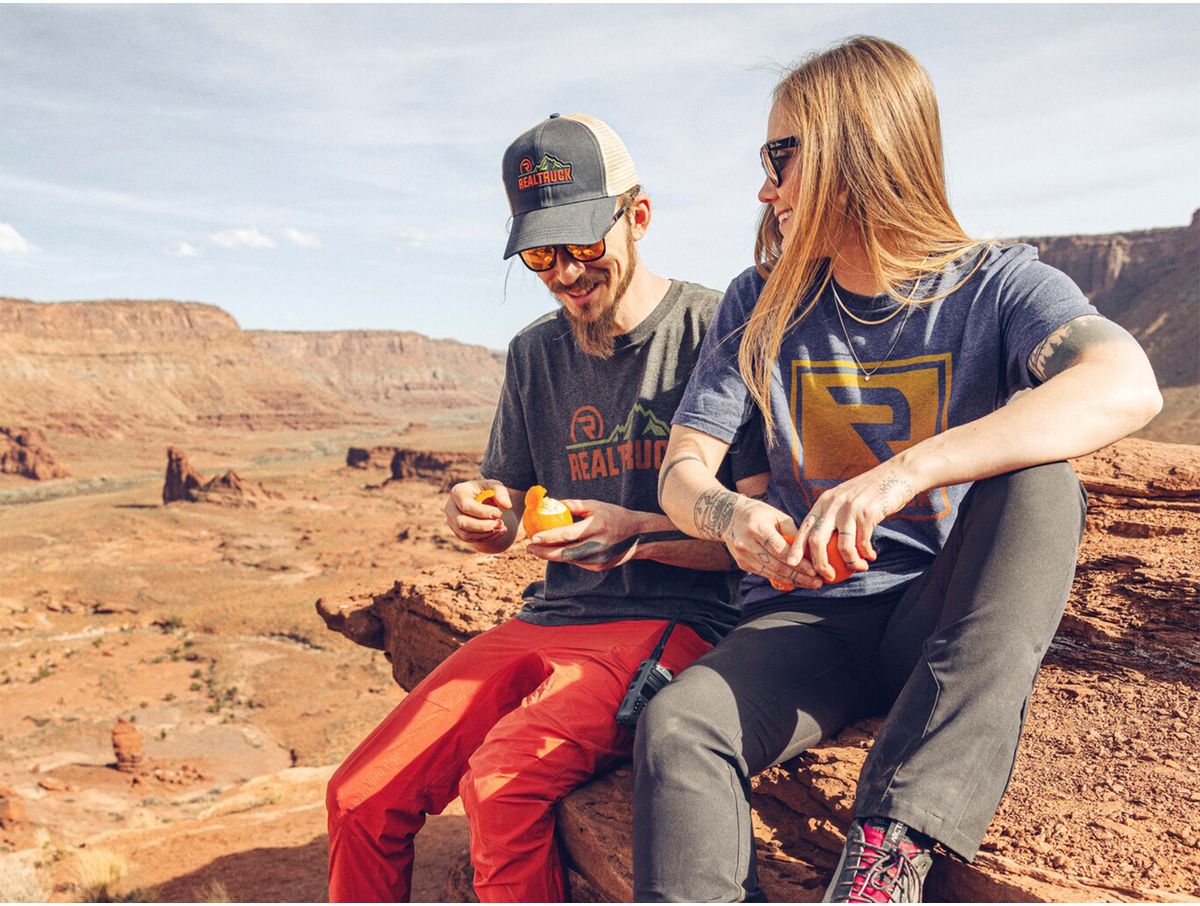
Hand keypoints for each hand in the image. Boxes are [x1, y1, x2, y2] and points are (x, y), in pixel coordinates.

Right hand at [444, 479, 511, 543]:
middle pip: (462, 523)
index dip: (482, 512)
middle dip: (483, 526)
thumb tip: (507, 505)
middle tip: (500, 523)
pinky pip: (470, 540)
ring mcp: (452, 521)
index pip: (466, 506)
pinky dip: (485, 538)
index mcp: (458, 492)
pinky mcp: (458, 531)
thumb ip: (501, 493)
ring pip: (466, 534)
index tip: (498, 514)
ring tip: (502, 527)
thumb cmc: (488, 491)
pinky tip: (499, 532)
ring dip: (485, 534)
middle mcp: (450, 508)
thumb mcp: (495, 487)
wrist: (483, 500)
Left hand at [526, 499, 644, 571]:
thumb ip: (574, 505)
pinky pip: (577, 562)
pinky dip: (565, 557)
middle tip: (529, 548)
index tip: (532, 537)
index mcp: (597, 527)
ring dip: (551, 555)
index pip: (568, 534)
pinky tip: (555, 551)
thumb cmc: (615, 516)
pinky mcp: (599, 567)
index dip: (549, 537)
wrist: (639, 536)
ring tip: (537, 549)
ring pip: (569, 560)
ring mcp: (599, 559)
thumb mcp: (596, 506)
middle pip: (565, 553)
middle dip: (544, 552)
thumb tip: (552, 502)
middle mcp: (598, 546)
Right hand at [697, 490, 821, 590]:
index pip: (781, 550)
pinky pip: (765, 574)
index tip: (815, 570)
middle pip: (777, 565)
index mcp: (757, 528)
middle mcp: (747, 543)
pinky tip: (796, 581)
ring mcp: (743, 556)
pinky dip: (781, 579)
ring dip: (793, 581)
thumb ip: (792, 533)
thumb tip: (808, 552)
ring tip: (811, 584)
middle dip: (799, 576)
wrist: (729, 517)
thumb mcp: (776, 515)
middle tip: (817, 582)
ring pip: (771, 573)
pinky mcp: (742, 564)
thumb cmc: (758, 514)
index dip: (799, 563)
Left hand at [785, 460, 919, 581]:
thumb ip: (833, 516)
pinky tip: (871, 556)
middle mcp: (833, 504)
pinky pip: (863, 543)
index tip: (792, 563)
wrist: (898, 474)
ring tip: (859, 568)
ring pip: (842, 546)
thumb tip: (824, 545)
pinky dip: (866, 553)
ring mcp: (850, 508)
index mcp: (824, 502)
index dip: (796, 547)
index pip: (804, 527)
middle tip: (828, 577)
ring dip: (851, 562)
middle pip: (816, 540)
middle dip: (819, 564)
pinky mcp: (868, 513)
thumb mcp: (845, 499)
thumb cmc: (870, 492)